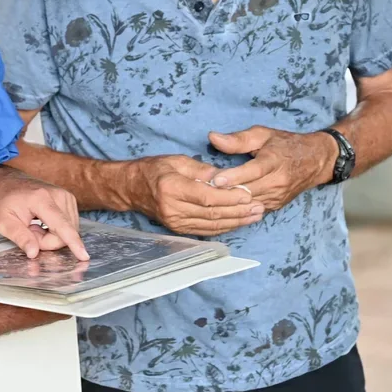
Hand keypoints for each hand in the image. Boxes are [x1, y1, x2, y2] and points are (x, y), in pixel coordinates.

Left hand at [0, 166, 87, 260]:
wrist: (4, 182)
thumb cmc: (1, 201)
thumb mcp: (3, 222)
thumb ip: (20, 238)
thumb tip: (34, 254)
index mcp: (41, 199)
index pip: (61, 225)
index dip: (73, 243)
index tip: (84, 256)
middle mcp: (59, 195)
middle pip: (64, 233)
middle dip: (47, 241)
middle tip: (28, 231)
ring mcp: (66, 196)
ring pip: (68, 231)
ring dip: (51, 235)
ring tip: (33, 225)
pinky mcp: (68, 199)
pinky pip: (68, 225)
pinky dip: (55, 230)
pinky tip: (42, 223)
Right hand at [128, 155, 263, 237]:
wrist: (132, 189)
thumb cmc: (154, 169)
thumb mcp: (176, 160)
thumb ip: (201, 170)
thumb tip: (224, 177)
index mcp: (172, 188)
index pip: (206, 196)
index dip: (229, 197)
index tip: (248, 194)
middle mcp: (173, 208)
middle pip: (212, 213)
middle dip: (238, 211)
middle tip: (259, 207)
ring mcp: (175, 222)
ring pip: (211, 225)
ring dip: (236, 222)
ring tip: (255, 216)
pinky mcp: (178, 229)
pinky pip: (205, 230)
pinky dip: (224, 227)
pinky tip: (239, 222)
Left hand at [208, 126, 334, 213]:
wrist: (315, 161)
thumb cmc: (285, 144)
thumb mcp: (263, 134)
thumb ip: (238, 139)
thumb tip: (212, 137)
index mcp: (274, 161)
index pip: (252, 171)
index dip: (233, 177)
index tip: (215, 180)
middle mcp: (277, 182)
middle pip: (248, 191)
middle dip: (225, 193)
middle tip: (202, 191)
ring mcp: (277, 196)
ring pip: (249, 204)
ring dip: (229, 203)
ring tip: (207, 200)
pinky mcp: (275, 206)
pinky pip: (252, 211)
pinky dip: (237, 209)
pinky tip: (220, 207)